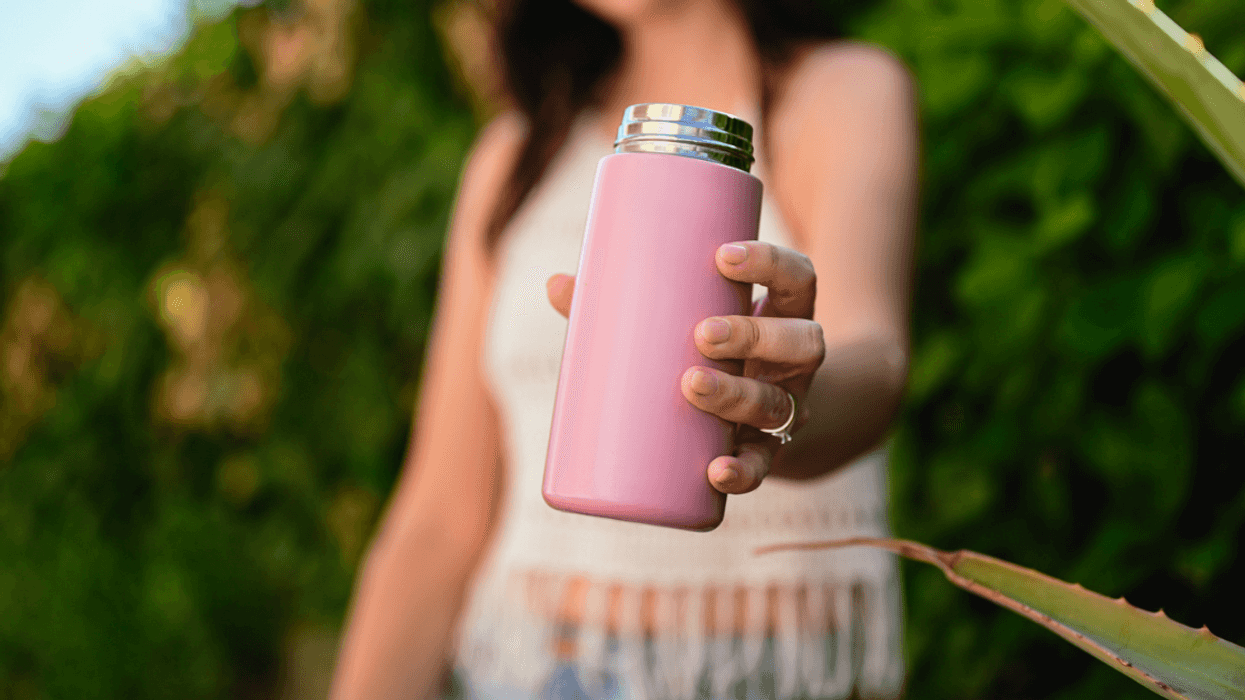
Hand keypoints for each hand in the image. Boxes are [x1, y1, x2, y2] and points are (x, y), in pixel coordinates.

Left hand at [546, 240, 824, 495]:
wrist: (754, 424)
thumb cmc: (708, 354)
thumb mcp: (683, 323)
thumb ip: (624, 305)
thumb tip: (557, 284)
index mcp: (783, 314)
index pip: (797, 279)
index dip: (770, 263)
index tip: (721, 257)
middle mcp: (794, 361)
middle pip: (800, 341)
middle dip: (753, 334)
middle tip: (701, 333)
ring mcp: (787, 408)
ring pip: (780, 402)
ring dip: (741, 395)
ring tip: (692, 386)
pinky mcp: (768, 453)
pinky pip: (764, 466)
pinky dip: (742, 471)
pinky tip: (717, 471)